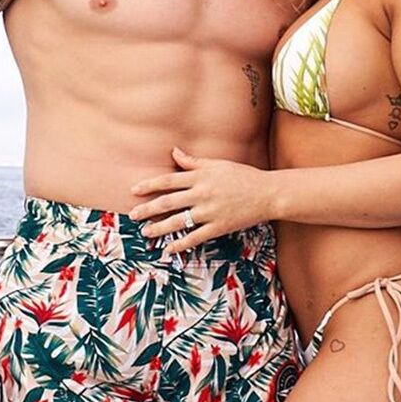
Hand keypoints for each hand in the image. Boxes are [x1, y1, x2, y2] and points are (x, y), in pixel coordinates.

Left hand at [128, 147, 275, 255]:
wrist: (267, 193)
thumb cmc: (242, 176)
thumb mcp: (217, 164)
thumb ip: (193, 161)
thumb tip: (174, 152)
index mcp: (200, 177)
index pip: (168, 180)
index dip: (149, 185)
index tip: (134, 190)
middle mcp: (202, 194)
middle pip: (168, 202)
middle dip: (148, 209)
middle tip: (132, 215)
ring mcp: (210, 212)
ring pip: (178, 221)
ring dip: (159, 228)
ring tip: (145, 233)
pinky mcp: (218, 227)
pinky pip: (195, 237)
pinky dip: (180, 244)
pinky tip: (168, 249)